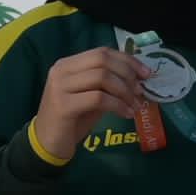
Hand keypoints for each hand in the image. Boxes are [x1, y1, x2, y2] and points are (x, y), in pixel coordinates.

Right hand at [28, 45, 148, 163]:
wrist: (48, 141)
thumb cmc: (74, 117)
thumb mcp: (93, 95)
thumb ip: (110, 84)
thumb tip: (140, 78)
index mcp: (68, 64)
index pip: (102, 52)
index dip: (128, 60)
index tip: (147, 74)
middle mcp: (61, 71)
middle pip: (102, 61)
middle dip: (128, 75)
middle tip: (140, 91)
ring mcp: (60, 86)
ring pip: (102, 77)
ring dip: (125, 92)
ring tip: (135, 106)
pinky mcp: (63, 105)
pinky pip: (98, 98)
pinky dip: (118, 105)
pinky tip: (126, 114)